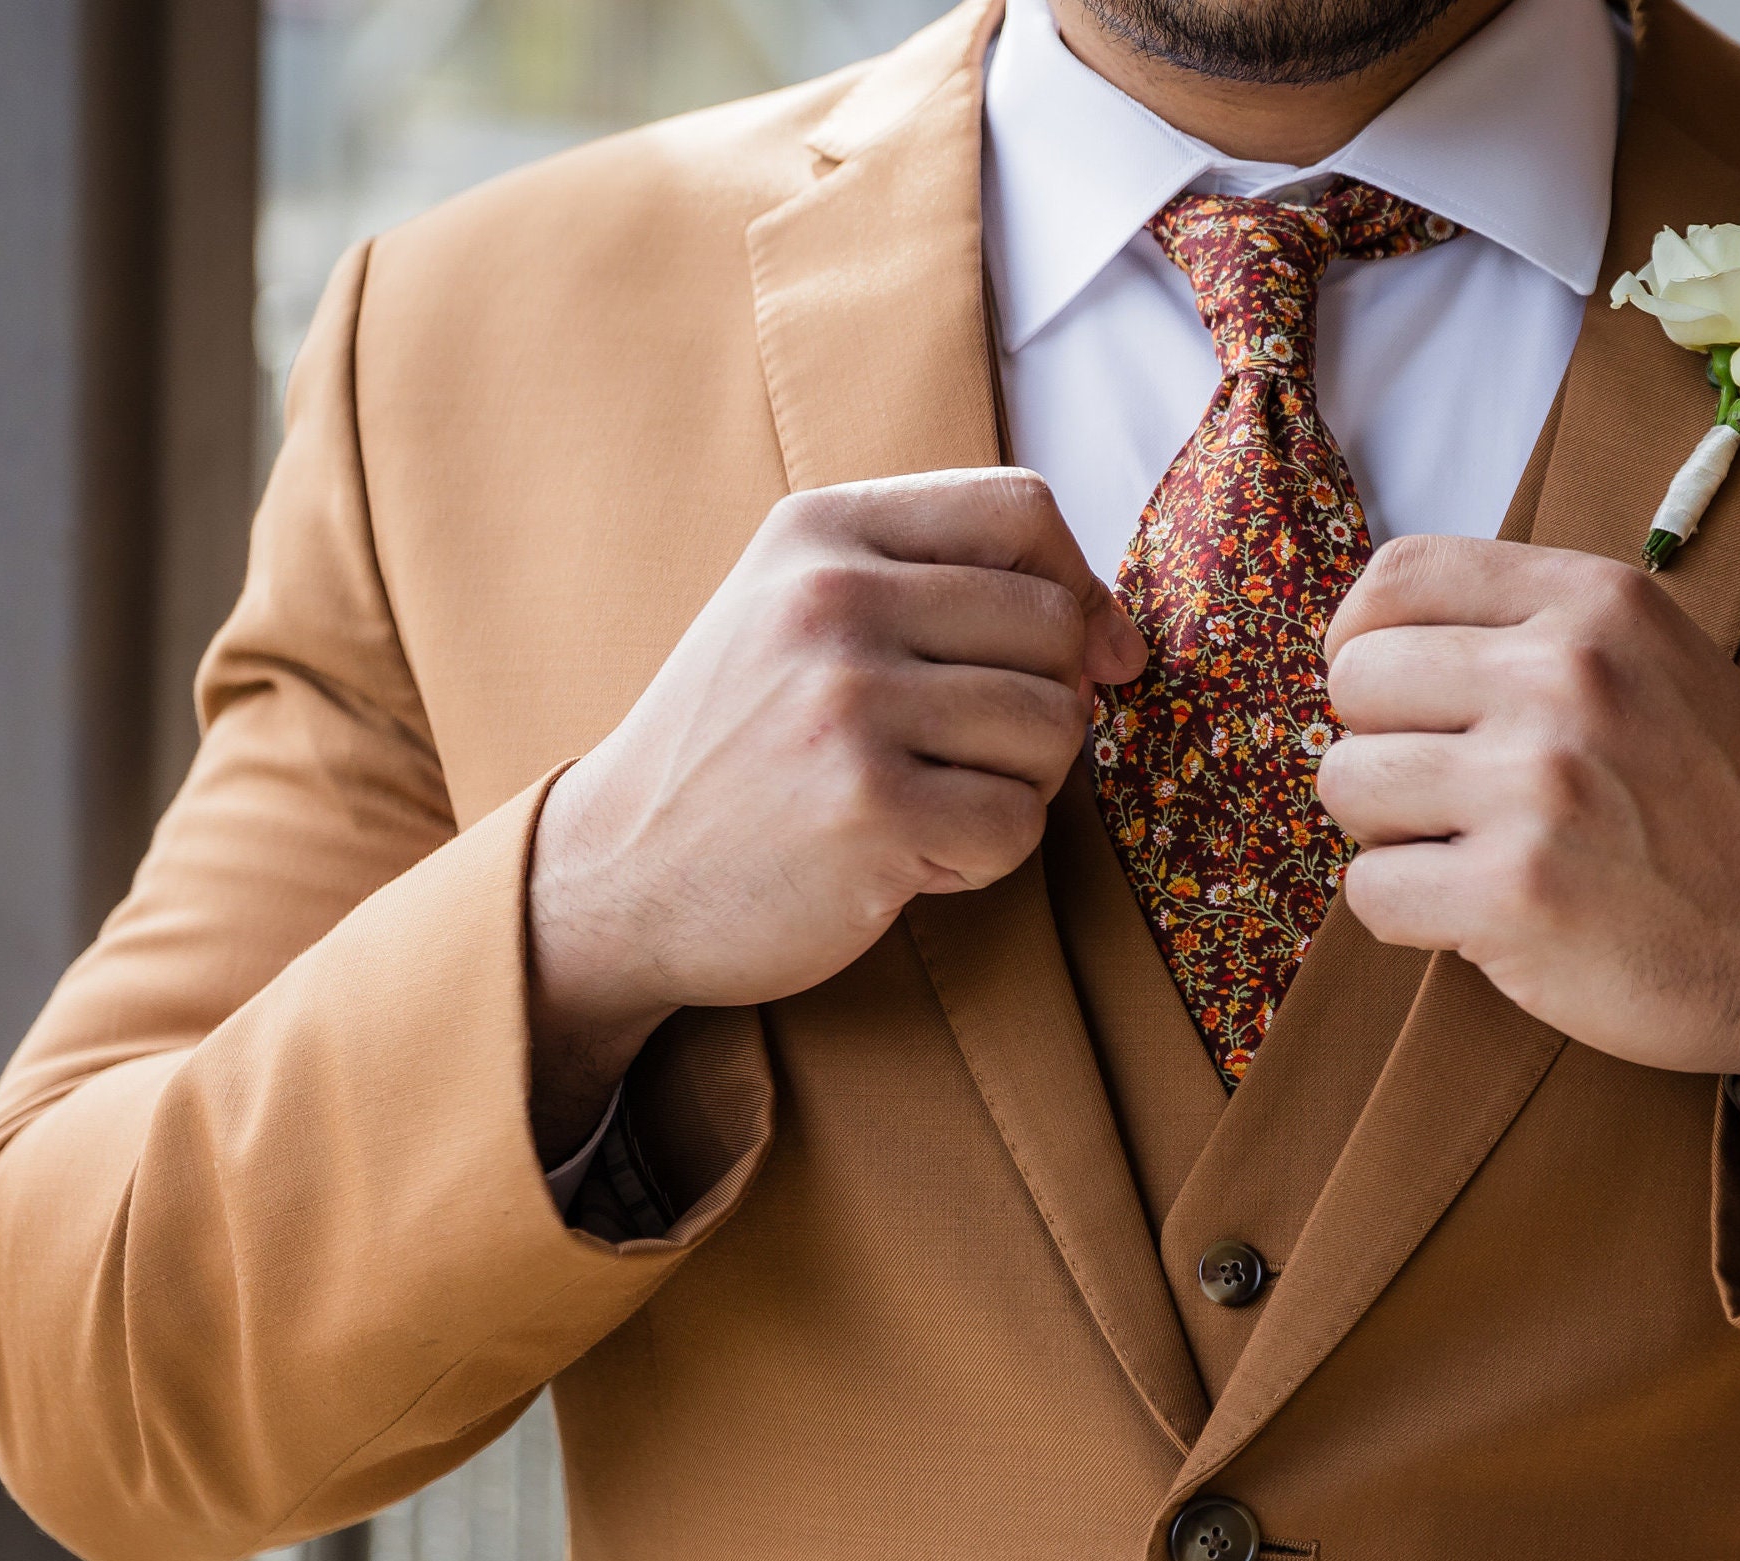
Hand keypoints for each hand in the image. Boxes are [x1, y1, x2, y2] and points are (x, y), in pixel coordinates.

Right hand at [524, 469, 1146, 1159]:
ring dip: (1015, 787)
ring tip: (925, 803)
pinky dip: (982, 859)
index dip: (1077, 587)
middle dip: (1047, 705)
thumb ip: (948, 592)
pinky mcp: (867, 809)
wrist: (618, 872)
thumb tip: (1121, 642)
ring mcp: (846, 702)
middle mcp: (831, 598)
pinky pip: (1018, 826)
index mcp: (822, 529)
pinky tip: (906, 856)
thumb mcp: (805, 615)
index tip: (1082, 656)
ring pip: (1054, 729)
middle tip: (970, 756)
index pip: (1020, 508)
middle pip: (1056, 627)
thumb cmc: (741, 747)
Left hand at [1316, 537, 1739, 1075]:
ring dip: (1389, 834)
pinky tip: (1485, 917)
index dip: (1365, 640)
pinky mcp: (1515, 894)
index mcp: (1597, 602)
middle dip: (1382, 747)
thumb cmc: (1731, 812)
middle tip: (1449, 798)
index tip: (1392, 697)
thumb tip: (1372, 649)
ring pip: (1347, 786)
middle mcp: (1565, 675)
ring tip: (1471, 854)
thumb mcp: (1659, 665)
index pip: (1399, 576)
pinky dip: (1410, 915)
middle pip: (1357, 680)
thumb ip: (1539, 636)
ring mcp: (1538, 784)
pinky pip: (1371, 891)